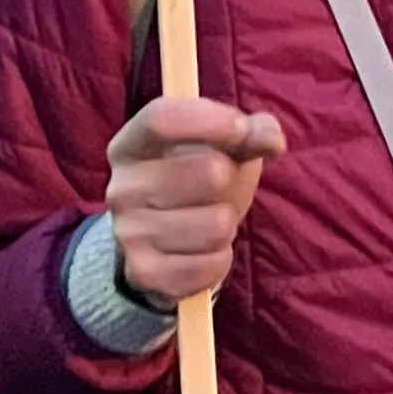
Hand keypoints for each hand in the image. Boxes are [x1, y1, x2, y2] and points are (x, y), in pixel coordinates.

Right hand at [105, 95, 287, 308]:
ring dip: (227, 224)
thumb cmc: (196, 179)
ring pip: (218, 224)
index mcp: (130, 146)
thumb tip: (272, 139)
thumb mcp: (219, 147)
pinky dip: (220, 259)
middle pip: (209, 172)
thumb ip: (249, 132)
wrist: (161, 243)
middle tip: (218, 189)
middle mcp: (121, 189)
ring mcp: (129, 234)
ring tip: (209, 222)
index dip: (208, 120)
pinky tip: (202, 251)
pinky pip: (212, 266)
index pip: (160, 119)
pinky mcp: (145, 274)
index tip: (241, 128)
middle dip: (231, 180)